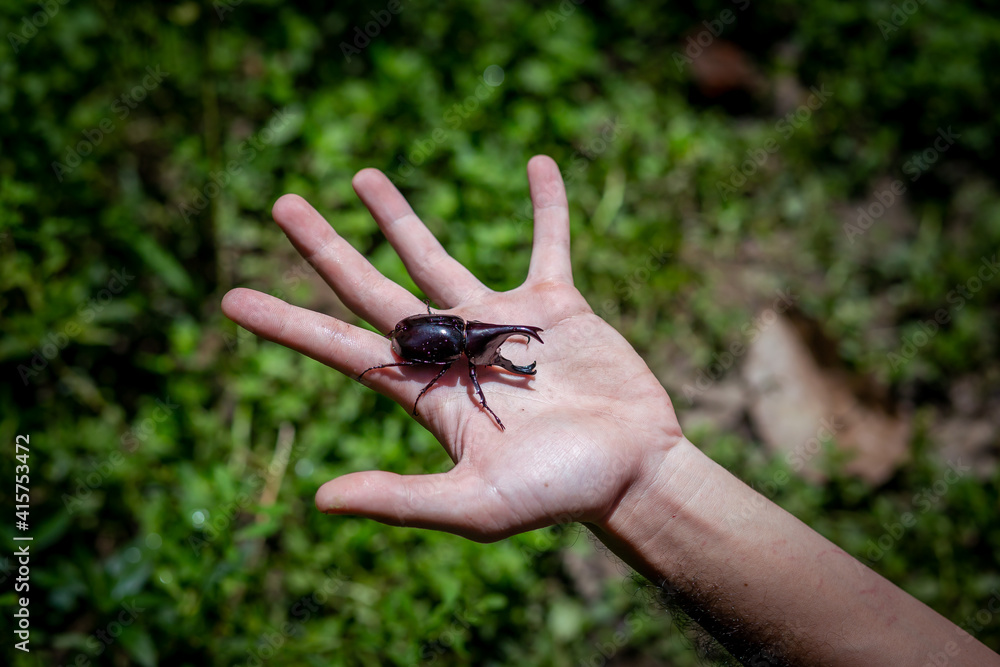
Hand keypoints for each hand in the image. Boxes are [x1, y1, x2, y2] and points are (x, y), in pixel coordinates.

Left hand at [221, 156, 682, 540]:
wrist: (630, 472)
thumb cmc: (555, 494)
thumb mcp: (475, 504)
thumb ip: (402, 498)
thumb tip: (321, 499)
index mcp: (424, 391)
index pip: (341, 346)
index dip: (287, 322)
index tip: (232, 298)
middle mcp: (451, 349)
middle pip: (374, 286)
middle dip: (327, 247)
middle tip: (283, 204)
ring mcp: (499, 321)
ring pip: (437, 255)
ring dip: (399, 216)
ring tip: (361, 176)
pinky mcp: (554, 306)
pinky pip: (548, 242)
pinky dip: (546, 206)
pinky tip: (539, 164)